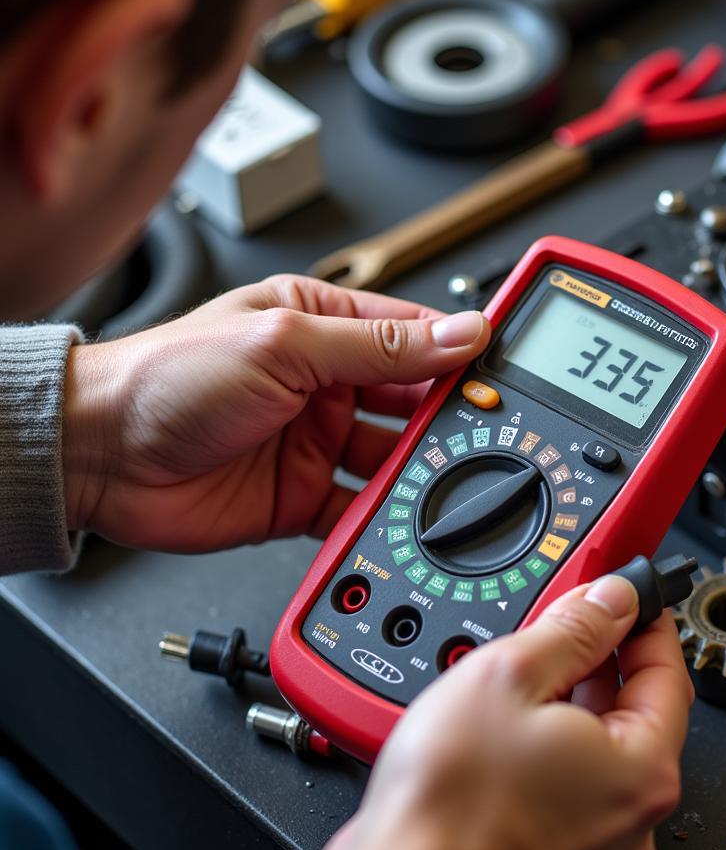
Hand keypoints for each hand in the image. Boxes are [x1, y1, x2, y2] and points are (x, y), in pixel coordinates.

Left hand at [62, 274, 489, 549]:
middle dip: (446, 421)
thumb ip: (379, 346)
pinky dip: (382, 520)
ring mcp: (317, 442)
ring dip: (418, 473)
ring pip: (394, 460)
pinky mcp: (303, 497)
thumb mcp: (285, 343)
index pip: (414, 335)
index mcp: (323, 327)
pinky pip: (360, 511)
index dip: (460, 353)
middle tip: (483, 438)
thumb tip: (459, 334)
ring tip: (445, 483)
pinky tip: (400, 522)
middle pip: (414, 403)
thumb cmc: (169, 378)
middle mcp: (326, 384)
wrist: (99, 458)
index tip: (503, 373)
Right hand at [315, 575, 692, 849]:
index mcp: (641, 770)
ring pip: (600, 754)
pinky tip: (511, 732)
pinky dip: (553, 751)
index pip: (668, 674)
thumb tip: (612, 600)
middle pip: (636, 715)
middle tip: (569, 623)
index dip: (645, 624)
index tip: (627, 598)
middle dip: (603, 661)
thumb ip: (573, 629)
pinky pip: (574, 791)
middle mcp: (632, 820)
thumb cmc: (449, 802)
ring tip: (527, 676)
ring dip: (573, 705)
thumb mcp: (511, 675)